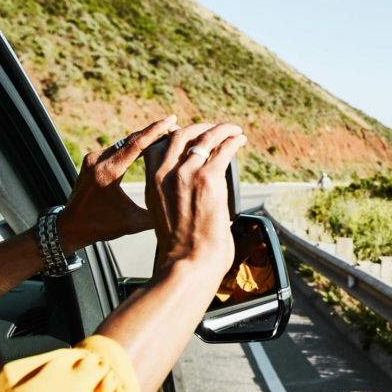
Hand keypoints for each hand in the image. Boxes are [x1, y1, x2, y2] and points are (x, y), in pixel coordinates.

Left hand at [60, 115, 178, 249]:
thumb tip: (183, 205)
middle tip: (175, 126)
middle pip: (131, 139)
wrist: (69, 227)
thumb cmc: (101, 226)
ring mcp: (93, 158)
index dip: (156, 130)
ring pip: (124, 143)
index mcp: (109, 173)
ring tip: (166, 136)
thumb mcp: (132, 223)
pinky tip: (148, 147)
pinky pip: (116, 149)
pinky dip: (133, 147)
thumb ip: (157, 214)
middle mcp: (98, 160)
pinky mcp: (91, 160)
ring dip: (144, 139)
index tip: (171, 117)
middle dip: (154, 132)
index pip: (136, 144)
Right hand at [145, 122, 246, 280]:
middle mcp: (166, 174)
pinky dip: (233, 141)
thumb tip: (190, 191)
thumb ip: (172, 197)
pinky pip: (223, 150)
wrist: (188, 264)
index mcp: (152, 184)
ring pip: (204, 138)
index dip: (174, 135)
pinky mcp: (208, 179)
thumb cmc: (181, 249)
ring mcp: (186, 174)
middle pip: (181, 135)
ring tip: (233, 129)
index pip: (158, 146)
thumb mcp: (164, 215)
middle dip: (199, 128)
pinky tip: (239, 139)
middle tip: (214, 129)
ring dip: (221, 130)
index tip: (189, 134)